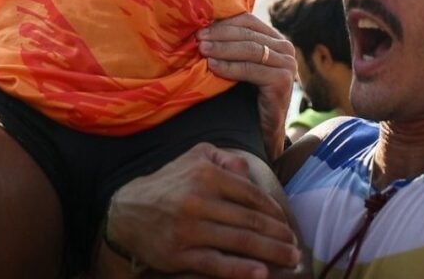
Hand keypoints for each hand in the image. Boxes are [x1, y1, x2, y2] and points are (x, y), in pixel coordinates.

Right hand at [102, 143, 302, 278]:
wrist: (128, 210)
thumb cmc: (169, 183)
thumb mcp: (194, 157)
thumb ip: (224, 159)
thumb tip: (249, 171)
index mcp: (204, 174)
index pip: (249, 194)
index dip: (273, 211)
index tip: (286, 222)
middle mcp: (198, 199)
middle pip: (248, 221)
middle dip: (277, 236)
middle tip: (295, 246)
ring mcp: (189, 229)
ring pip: (238, 243)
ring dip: (270, 253)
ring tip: (289, 259)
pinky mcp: (180, 254)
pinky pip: (216, 264)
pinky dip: (241, 270)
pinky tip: (261, 274)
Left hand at [198, 13, 296, 160]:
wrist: (262, 130)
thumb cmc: (247, 94)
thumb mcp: (241, 62)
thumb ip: (233, 43)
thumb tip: (202, 25)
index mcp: (276, 39)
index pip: (248, 21)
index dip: (224, 22)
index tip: (200, 26)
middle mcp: (286, 49)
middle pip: (248, 34)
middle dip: (220, 34)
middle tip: (198, 38)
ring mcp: (288, 65)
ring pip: (249, 50)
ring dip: (222, 48)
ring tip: (202, 49)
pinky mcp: (283, 81)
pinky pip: (251, 69)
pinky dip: (229, 67)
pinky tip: (212, 66)